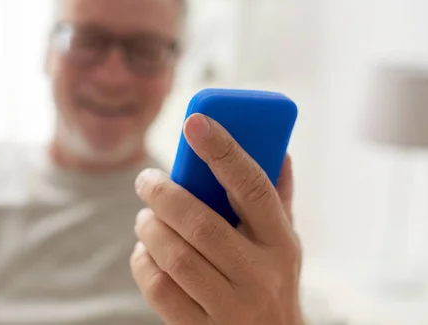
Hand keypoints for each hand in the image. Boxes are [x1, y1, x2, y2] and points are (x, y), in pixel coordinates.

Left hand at [131, 113, 303, 324]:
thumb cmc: (272, 279)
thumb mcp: (284, 241)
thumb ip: (277, 197)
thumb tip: (279, 148)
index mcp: (281, 242)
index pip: (253, 187)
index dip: (223, 150)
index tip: (194, 121)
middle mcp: (260, 275)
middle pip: (200, 224)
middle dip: (163, 195)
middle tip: (146, 180)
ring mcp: (232, 308)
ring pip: (175, 257)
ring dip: (150, 229)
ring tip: (146, 217)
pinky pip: (160, 290)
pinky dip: (143, 263)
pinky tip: (146, 252)